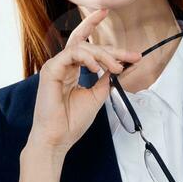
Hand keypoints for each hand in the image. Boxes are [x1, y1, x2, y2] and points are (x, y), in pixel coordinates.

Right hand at [29, 7, 140, 154]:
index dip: (107, 43)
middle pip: (87, 44)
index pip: (87, 47)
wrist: (58, 138)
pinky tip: (97, 69)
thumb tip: (118, 68)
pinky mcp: (51, 70)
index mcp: (71, 70)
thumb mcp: (97, 96)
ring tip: (116, 68)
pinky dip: (88, 58)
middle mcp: (62, 65)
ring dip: (103, 55)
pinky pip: (72, 53)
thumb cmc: (71, 121)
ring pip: (82, 47)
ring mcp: (55, 66)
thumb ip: (105, 80)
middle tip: (131, 56)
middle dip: (112, 48)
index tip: (129, 51)